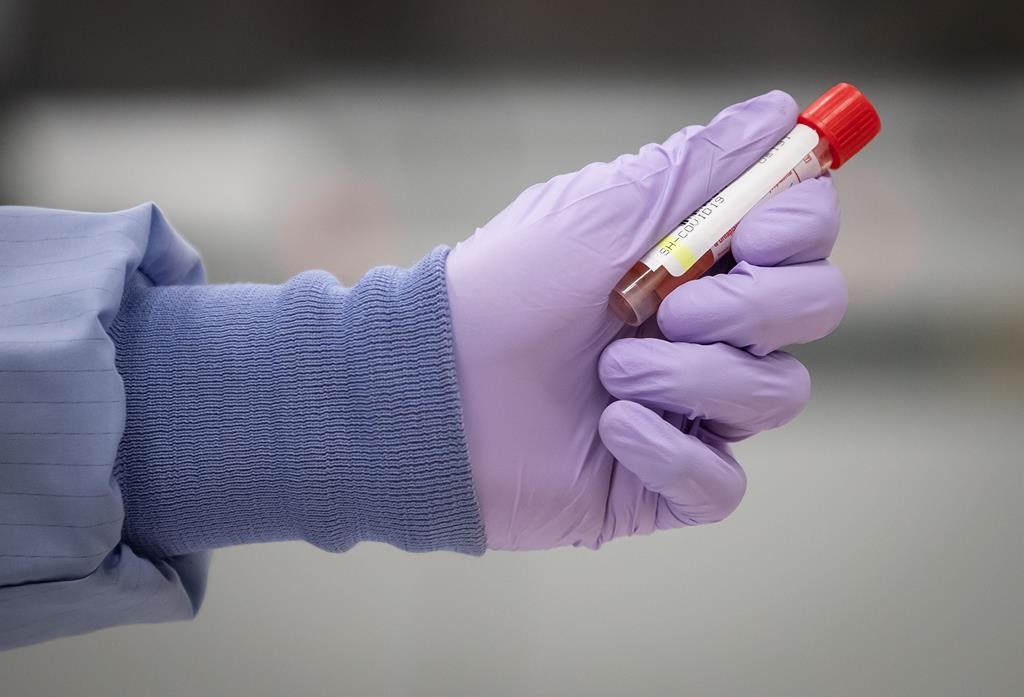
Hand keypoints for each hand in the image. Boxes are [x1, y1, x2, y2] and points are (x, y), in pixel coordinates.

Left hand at [445, 91, 846, 549]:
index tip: (754, 234)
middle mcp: (710, 331)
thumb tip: (782, 111)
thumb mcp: (605, 206)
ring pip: (775, 396)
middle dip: (753, 308)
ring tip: (610, 372)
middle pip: (814, 311)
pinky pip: (722, 485)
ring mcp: (693, 408)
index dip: (803, 232)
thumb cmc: (509, 283)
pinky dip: (672, 455)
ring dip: (691, 376)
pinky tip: (612, 430)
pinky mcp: (665, 482)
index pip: (806, 240)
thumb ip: (701, 162)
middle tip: (669, 307)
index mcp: (699, 259)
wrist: (433, 382)